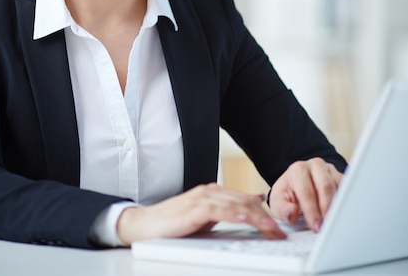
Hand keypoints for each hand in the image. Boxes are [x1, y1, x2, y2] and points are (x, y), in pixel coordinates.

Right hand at [117, 183, 285, 244]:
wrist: (145, 225)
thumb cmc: (174, 224)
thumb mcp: (205, 218)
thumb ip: (226, 212)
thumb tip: (250, 207)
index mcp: (214, 193)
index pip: (245, 200)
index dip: (264, 213)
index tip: (278, 228)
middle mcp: (210, 191)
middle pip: (245, 201)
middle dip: (265, 218)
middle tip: (280, 233)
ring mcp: (203, 198)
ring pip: (237, 205)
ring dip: (257, 219)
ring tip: (271, 231)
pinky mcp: (195, 208)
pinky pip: (220, 210)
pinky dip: (235, 214)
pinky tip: (246, 219)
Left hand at [268, 158, 342, 232]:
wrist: (296, 185)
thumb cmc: (287, 194)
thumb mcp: (278, 202)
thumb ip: (282, 209)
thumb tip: (291, 213)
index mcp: (298, 170)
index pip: (306, 191)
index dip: (312, 211)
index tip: (316, 226)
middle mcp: (314, 166)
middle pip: (325, 186)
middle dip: (327, 209)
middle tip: (327, 226)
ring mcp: (329, 170)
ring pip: (338, 187)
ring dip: (337, 206)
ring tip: (334, 223)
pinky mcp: (340, 177)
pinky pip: (347, 189)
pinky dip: (345, 203)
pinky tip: (342, 215)